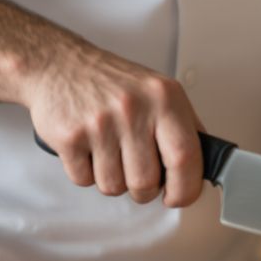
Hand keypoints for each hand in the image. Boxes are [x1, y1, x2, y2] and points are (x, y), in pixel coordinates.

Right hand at [23, 41, 204, 206]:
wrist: (58, 64)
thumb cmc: (112, 82)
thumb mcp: (158, 91)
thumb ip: (183, 127)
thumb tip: (201, 169)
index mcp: (164, 98)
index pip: (186, 157)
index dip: (185, 188)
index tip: (178, 196)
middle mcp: (134, 109)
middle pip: (146, 182)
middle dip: (143, 191)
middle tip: (137, 174)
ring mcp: (100, 123)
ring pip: (114, 186)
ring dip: (112, 180)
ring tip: (109, 153)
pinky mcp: (69, 137)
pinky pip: (84, 181)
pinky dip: (86, 173)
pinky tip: (88, 148)